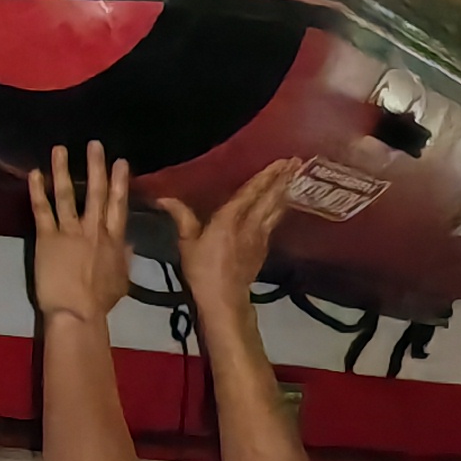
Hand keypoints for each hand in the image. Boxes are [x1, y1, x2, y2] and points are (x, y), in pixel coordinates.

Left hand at [27, 142, 137, 328]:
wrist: (77, 312)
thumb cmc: (100, 301)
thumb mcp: (122, 279)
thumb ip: (126, 257)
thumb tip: (130, 243)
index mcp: (113, 239)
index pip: (118, 204)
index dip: (120, 181)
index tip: (121, 162)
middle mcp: (93, 229)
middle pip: (95, 192)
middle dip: (96, 166)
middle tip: (95, 144)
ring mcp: (69, 231)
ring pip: (66, 194)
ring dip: (63, 170)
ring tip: (60, 149)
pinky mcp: (47, 238)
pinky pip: (42, 209)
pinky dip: (37, 190)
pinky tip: (34, 173)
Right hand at [157, 158, 304, 311]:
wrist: (224, 300)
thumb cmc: (202, 270)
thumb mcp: (187, 242)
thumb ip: (181, 216)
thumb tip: (163, 198)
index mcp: (230, 218)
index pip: (252, 191)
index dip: (267, 175)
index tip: (282, 161)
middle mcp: (250, 223)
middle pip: (270, 197)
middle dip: (283, 178)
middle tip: (297, 162)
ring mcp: (260, 236)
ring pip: (275, 208)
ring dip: (285, 191)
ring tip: (295, 176)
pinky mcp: (263, 248)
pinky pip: (273, 222)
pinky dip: (280, 209)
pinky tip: (282, 205)